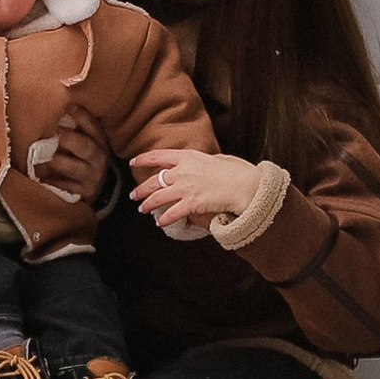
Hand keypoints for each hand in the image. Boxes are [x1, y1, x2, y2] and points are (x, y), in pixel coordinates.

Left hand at [42, 110, 113, 205]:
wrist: (95, 187)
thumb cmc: (83, 157)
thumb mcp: (85, 141)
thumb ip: (75, 128)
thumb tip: (57, 106)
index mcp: (99, 142)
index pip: (94, 127)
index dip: (83, 117)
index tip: (69, 106)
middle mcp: (98, 158)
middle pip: (87, 147)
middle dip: (71, 139)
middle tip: (56, 131)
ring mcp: (92, 176)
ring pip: (77, 168)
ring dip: (61, 161)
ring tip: (47, 157)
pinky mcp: (84, 192)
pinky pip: (69, 188)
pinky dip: (57, 183)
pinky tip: (45, 179)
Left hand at [129, 148, 263, 227]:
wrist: (246, 185)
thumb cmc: (238, 171)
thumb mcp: (220, 158)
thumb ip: (208, 160)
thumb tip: (207, 162)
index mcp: (188, 157)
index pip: (158, 156)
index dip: (143, 159)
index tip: (133, 162)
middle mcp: (182, 171)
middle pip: (154, 180)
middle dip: (141, 188)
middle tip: (134, 194)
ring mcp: (185, 188)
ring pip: (157, 197)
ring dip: (147, 204)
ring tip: (141, 209)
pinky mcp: (191, 204)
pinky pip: (172, 213)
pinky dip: (164, 219)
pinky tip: (160, 222)